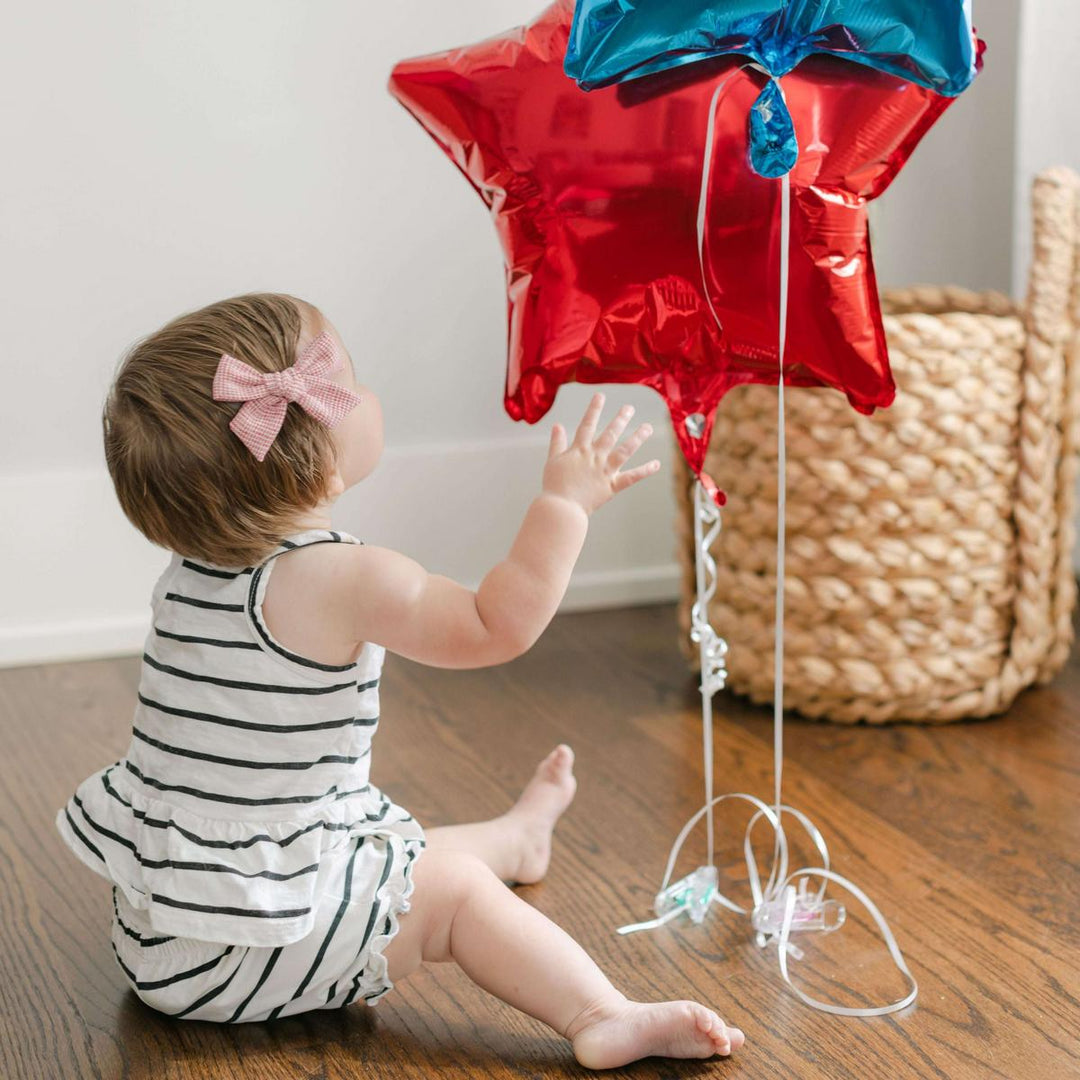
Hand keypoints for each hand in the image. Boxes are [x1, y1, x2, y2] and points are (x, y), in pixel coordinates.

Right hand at [542, 393, 659, 514]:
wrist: (561, 508)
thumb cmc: (554, 486)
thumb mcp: (553, 461)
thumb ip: (557, 443)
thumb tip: (557, 425)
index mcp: (579, 450)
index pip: (587, 424)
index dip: (594, 409)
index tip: (601, 396)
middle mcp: (594, 457)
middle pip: (610, 434)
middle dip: (621, 419)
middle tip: (630, 408)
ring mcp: (605, 470)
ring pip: (624, 450)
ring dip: (637, 438)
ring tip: (648, 427)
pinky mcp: (612, 486)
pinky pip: (631, 477)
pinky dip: (645, 471)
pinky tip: (656, 464)